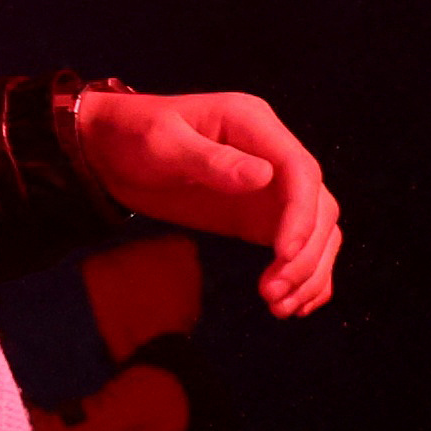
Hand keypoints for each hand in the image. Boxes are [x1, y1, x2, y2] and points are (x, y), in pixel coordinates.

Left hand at [64, 87, 339, 314]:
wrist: (111, 151)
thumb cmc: (133, 135)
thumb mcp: (163, 143)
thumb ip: (211, 161)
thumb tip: (263, 177)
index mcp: (254, 123)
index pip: (301, 170)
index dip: (302, 215)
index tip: (283, 255)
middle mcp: (272, 153)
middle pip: (319, 206)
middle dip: (305, 254)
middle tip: (272, 294)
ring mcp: (272, 186)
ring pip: (319, 231)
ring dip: (308, 271)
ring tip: (277, 307)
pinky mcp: (262, 215)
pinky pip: (302, 245)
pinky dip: (306, 275)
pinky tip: (295, 305)